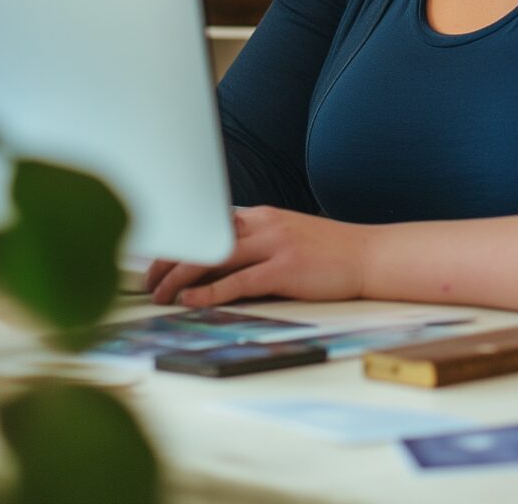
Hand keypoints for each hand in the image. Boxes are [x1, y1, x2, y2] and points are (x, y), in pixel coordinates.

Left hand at [144, 206, 371, 308]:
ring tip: (159, 294)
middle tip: (148, 280)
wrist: (369, 255)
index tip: (156, 257)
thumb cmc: (328, 253)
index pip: (209, 222)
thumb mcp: (287, 236)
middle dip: (170, 258)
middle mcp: (264, 223)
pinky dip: (210, 292)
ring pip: (214, 255)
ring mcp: (275, 244)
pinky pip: (239, 281)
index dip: (179, 238)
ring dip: (180, 275)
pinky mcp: (286, 269)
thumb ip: (255, 242)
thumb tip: (219, 260)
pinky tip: (190, 301)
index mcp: (262, 216)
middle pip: (204, 235)